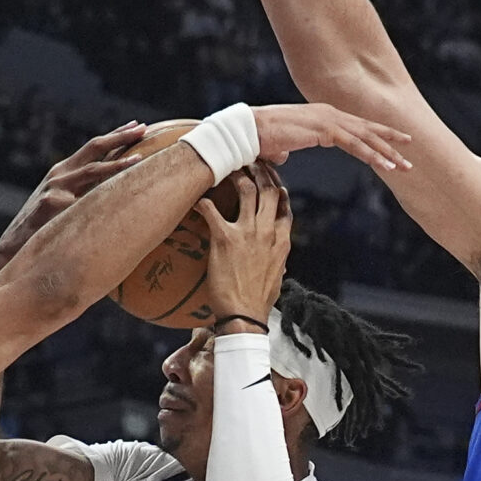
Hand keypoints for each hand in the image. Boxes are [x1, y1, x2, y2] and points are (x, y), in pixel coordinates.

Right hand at [0, 121, 148, 282]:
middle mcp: (60, 173)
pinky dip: (103, 196)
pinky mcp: (51, 203)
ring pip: (92, 170)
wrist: (14, 247)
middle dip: (120, 136)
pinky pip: (83, 199)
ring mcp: (55, 187)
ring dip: (118, 163)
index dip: (116, 135)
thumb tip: (118, 193)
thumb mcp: (67, 205)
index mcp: (65, 172)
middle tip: (144, 127)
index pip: (94, 148)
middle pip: (94, 147)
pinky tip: (122, 197)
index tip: (138, 125)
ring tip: (140, 158)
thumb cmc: (45, 229)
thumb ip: (87, 194)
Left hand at [200, 163, 292, 325]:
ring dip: (237, 176)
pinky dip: (202, 202)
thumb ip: (278, 261)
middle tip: (247, 164)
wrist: (245, 316)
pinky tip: (197, 200)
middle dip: (260, 172)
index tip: (268, 178)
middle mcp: (268, 232)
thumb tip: (280, 262)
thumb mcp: (277, 278)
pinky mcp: (225, 238)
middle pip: (269, 190)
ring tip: (227, 169)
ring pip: (247, 190)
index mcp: (282, 241)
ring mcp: (248, 233)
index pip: (284, 205)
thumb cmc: (258, 302)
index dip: (276, 187)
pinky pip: (212, 210)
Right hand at [248, 103, 412, 173]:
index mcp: (322, 115)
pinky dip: (372, 155)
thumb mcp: (280, 144)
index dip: (376, 133)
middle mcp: (329, 113)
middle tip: (411, 148)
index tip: (394, 142)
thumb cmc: (259, 139)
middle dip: (390, 140)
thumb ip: (287, 148)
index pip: (355, 125)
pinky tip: (386, 165)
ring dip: (387, 152)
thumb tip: (285, 155)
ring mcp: (328, 119)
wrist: (249, 131)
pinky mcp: (325, 130)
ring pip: (366, 137)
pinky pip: (354, 145)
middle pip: (366, 128)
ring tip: (405, 165)